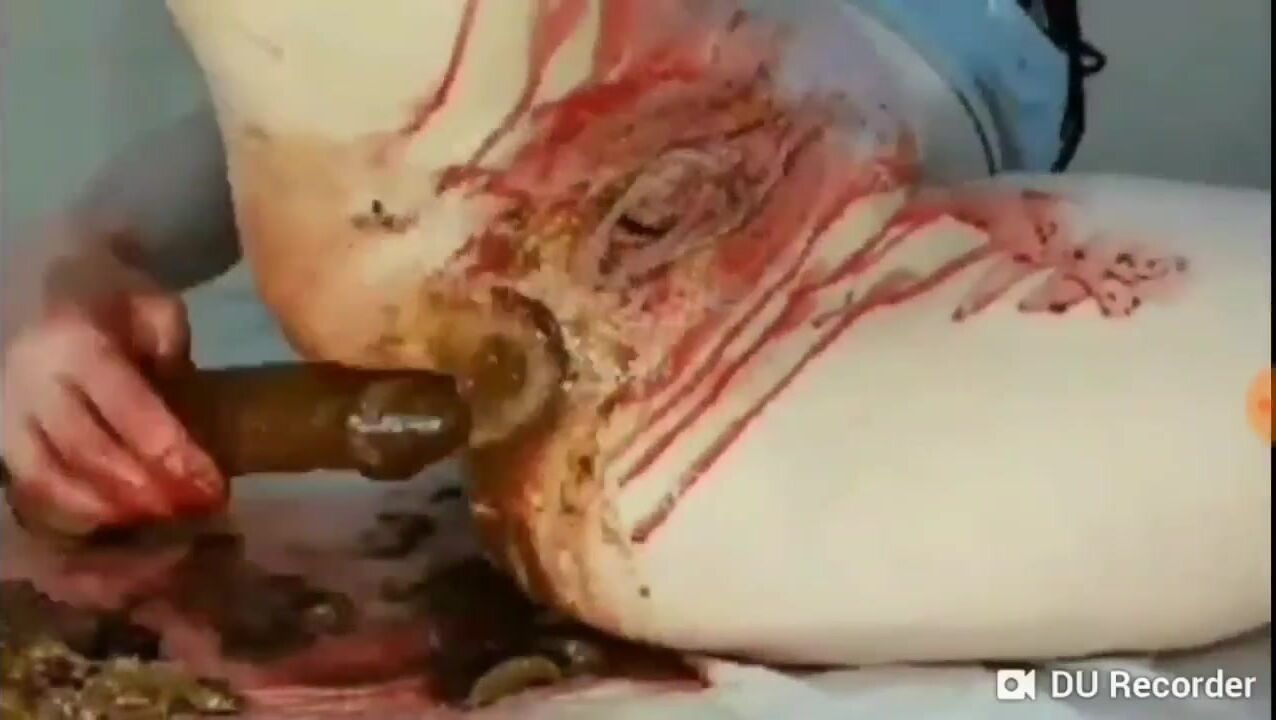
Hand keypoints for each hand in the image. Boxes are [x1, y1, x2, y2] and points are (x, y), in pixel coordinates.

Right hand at [2, 287, 225, 536]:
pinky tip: (116, 521)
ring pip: (49, 476)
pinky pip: (29, 485)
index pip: (127, 406)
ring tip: (162, 518)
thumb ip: (172, 357)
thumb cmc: (116, 302)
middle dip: (146, 488)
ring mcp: (7, 409)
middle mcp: (32, 378)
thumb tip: (180, 418)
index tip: (212, 482)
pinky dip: (72, 511)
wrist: (50, 286)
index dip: (170, 450)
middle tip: (195, 508)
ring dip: (110, 507)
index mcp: (76, 341)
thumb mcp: (158, 310)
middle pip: (88, 449)